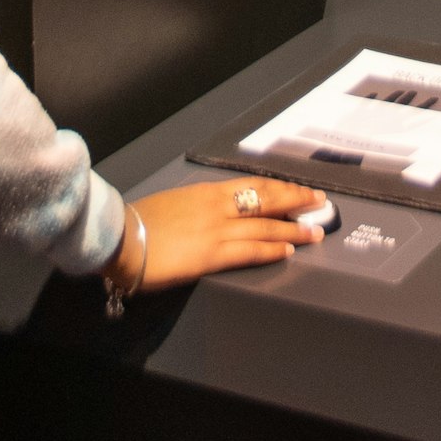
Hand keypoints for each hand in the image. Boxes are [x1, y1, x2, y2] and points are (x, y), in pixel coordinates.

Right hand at [116, 177, 325, 293]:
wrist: (120, 237)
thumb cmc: (140, 221)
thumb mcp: (175, 202)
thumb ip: (198, 206)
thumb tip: (213, 212)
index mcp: (208, 192)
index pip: (253, 186)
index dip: (280, 188)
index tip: (298, 189)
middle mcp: (218, 206)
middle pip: (267, 200)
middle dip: (295, 200)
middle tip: (319, 201)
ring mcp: (218, 229)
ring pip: (265, 226)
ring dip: (294, 229)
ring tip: (316, 232)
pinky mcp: (213, 254)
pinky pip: (250, 251)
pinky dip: (273, 249)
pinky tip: (288, 251)